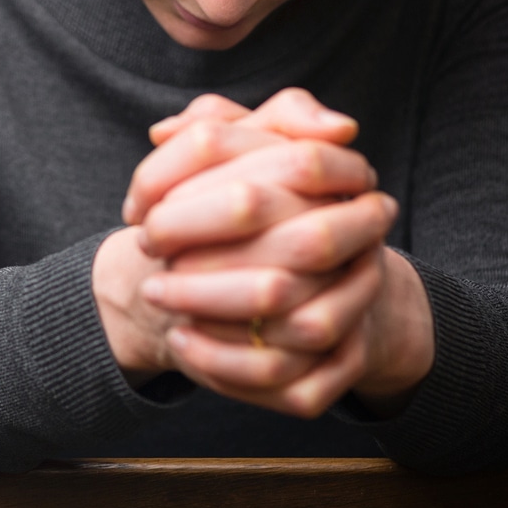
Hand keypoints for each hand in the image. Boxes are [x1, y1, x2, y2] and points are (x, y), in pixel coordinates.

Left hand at [126, 89, 435, 416]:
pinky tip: (181, 342)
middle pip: (305, 245)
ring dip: (218, 310)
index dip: (207, 184)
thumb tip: (163, 131)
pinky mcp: (346, 359)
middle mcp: (365, 237)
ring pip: (308, 322)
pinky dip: (231, 367)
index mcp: (344, 178)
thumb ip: (208, 126)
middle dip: (215, 252)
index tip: (143, 204)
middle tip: (145, 248)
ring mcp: (363, 300)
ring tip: (155, 294)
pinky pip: (300, 381)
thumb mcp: (244, 150)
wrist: (320, 277)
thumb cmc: (263, 203)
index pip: (299, 164)